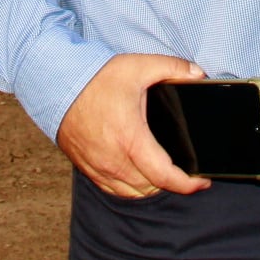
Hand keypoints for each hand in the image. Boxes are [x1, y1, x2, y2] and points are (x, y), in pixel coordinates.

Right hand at [56, 53, 209, 198]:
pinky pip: (114, 190)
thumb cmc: (95, 79)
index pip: (165, 176)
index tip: (202, 182)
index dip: (188, 185)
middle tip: (187, 171)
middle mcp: (115, 160)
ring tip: (164, 173)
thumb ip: (173, 68)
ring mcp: (100, 167)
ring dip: (152, 187)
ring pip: (133, 192)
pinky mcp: (88, 168)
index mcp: (131, 139)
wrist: (56, 86)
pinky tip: (139, 176)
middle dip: (173, 182)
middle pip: (152, 187)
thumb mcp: (138, 67)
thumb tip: (198, 73)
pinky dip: (130, 188)